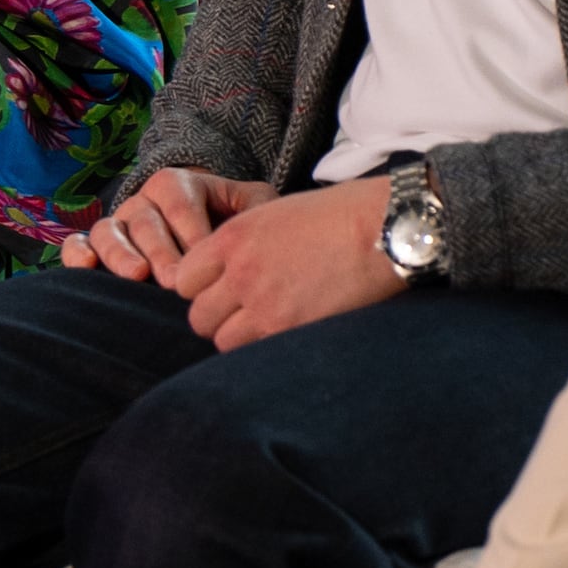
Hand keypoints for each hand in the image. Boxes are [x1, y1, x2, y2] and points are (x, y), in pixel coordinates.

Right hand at [63, 167, 278, 283]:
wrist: (206, 230)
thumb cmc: (231, 221)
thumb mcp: (251, 206)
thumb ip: (257, 209)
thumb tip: (260, 229)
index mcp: (177, 184)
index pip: (180, 202)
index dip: (191, 231)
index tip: (206, 260)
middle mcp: (142, 201)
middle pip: (144, 220)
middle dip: (160, 250)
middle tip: (174, 280)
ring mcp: (117, 223)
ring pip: (108, 231)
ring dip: (120, 253)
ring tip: (137, 276)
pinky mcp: (96, 245)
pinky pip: (78, 243)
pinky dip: (77, 254)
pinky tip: (87, 268)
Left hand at [169, 177, 407, 349]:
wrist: (384, 226)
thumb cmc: (339, 215)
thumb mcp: (275, 215)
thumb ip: (244, 246)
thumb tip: (229, 273)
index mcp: (232, 238)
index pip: (183, 280)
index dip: (200, 289)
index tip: (222, 292)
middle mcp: (239, 272)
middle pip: (198, 316)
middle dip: (217, 319)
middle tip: (243, 316)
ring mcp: (263, 303)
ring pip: (222, 340)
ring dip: (239, 338)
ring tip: (267, 328)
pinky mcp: (289, 327)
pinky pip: (255, 352)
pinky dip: (264, 350)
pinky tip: (284, 337)